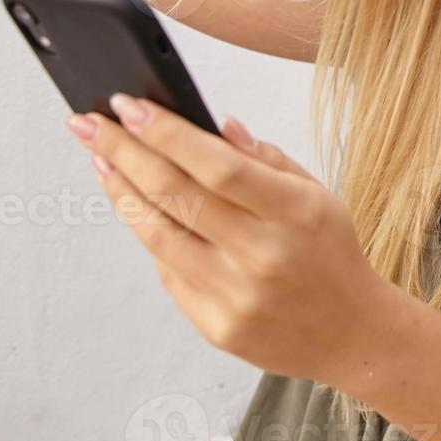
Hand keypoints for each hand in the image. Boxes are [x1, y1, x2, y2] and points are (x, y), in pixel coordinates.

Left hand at [64, 94, 386, 385]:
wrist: (352, 334)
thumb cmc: (332, 256)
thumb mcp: (318, 195)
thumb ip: (266, 159)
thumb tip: (214, 126)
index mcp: (295, 214)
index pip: (217, 165)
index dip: (165, 133)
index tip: (126, 106)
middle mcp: (262, 256)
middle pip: (176, 195)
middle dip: (122, 151)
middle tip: (89, 124)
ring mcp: (235, 296)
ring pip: (158, 234)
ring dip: (121, 192)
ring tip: (102, 160)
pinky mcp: (216, 327)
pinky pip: (168, 272)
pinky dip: (151, 235)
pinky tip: (141, 209)